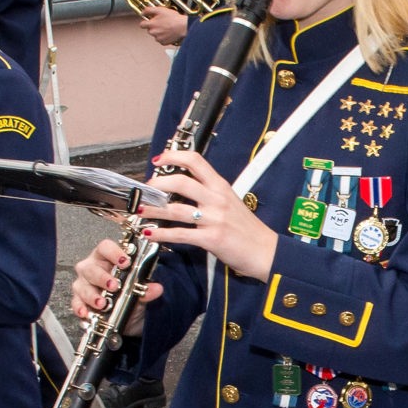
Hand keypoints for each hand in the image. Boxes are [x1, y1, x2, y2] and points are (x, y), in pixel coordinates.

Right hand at [71, 236, 161, 324]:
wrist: (127, 317)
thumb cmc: (129, 295)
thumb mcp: (140, 292)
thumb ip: (146, 289)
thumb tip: (157, 288)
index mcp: (106, 258)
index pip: (105, 247)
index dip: (114, 252)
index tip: (125, 262)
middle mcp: (91, 268)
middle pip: (90, 268)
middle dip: (102, 278)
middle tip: (114, 286)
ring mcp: (83, 285)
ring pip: (82, 286)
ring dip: (92, 295)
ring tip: (103, 304)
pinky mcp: (79, 301)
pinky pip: (76, 304)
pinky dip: (80, 309)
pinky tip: (86, 314)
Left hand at [137, 4, 190, 48]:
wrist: (183, 27)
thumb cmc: (173, 18)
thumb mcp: (160, 10)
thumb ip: (148, 10)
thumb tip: (143, 12)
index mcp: (151, 25)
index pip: (142, 25)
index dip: (145, 22)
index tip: (148, 21)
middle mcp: (153, 33)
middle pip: (149, 30)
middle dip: (154, 27)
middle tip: (161, 23)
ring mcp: (158, 38)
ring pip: (155, 35)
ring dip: (159, 32)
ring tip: (166, 27)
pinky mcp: (164, 43)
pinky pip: (161, 40)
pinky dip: (164, 37)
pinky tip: (168, 32)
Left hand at [142, 148, 275, 280]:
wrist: (267, 251)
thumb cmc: (248, 229)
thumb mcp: (231, 202)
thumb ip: (210, 193)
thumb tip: (186, 188)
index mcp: (221, 186)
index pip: (196, 161)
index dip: (174, 156)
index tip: (159, 160)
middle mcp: (216, 199)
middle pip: (180, 182)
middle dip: (157, 184)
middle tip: (146, 188)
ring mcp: (214, 218)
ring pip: (175, 209)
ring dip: (153, 209)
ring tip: (140, 209)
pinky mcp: (211, 238)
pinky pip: (180, 234)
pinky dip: (161, 233)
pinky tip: (150, 232)